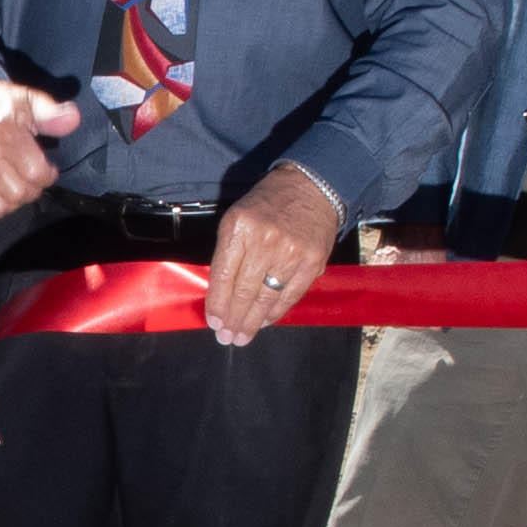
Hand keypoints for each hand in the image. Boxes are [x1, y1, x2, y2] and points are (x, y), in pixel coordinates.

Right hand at [0, 80, 74, 220]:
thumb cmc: (0, 104)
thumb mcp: (28, 101)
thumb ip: (52, 113)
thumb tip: (73, 119)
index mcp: (4, 133)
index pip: (34, 172)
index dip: (48, 175)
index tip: (47, 168)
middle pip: (18, 193)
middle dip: (33, 189)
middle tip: (32, 177)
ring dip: (14, 201)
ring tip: (16, 186)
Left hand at [206, 166, 346, 345]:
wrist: (311, 188)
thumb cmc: (268, 204)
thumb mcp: (237, 218)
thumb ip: (228, 252)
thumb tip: (221, 293)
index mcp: (240, 228)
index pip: (224, 275)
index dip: (217, 303)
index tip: (214, 322)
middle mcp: (265, 241)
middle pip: (244, 291)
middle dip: (233, 319)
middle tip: (226, 337)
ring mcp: (291, 253)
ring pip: (267, 298)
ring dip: (252, 322)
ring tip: (242, 336)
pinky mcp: (312, 262)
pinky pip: (290, 296)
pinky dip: (276, 312)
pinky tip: (264, 322)